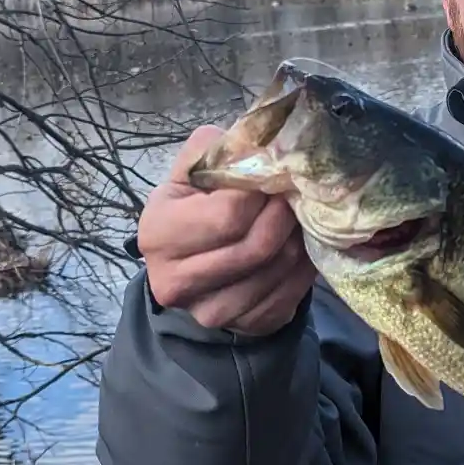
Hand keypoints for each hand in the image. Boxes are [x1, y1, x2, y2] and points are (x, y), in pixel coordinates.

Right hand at [138, 126, 316, 335]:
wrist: (193, 265)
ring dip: (299, 237)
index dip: (262, 190)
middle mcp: (175, 280)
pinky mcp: (244, 326)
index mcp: (159, 233)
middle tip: (296, 193)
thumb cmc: (195, 207)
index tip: (275, 174)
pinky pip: (291, 293)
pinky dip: (305, 264)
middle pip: (255, 245)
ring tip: (300, 214)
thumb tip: (258, 138)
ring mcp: (209, 312)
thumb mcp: (193, 172)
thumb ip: (216, 149)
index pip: (229, 213)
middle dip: (284, 213)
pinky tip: (301, 243)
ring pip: (277, 269)